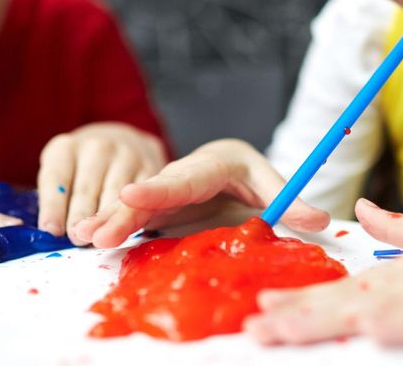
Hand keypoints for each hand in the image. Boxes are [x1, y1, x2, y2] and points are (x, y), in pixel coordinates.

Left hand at [36, 122, 167, 244]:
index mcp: (66, 148)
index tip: (51, 230)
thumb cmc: (80, 168)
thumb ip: (52, 198)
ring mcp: (125, 156)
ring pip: (114, 194)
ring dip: (106, 220)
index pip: (55, 179)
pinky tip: (124, 230)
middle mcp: (96, 147)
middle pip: (85, 188)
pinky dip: (131, 215)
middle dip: (79, 216)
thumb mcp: (60, 172)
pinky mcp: (149, 168)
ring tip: (97, 239)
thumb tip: (51, 232)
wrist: (120, 143)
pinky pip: (139, 195)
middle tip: (76, 238)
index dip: (53, 206)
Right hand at [71, 139, 329, 247]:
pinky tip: (89, 238)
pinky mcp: (158, 207)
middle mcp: (184, 176)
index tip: (131, 194)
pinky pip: (136, 217)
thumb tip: (320, 220)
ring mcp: (168, 192)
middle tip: (96, 232)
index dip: (158, 189)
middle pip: (153, 194)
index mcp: (214, 165)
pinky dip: (114, 226)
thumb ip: (291, 202)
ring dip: (110, 220)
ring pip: (138, 206)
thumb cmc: (251, 174)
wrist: (229, 167)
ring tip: (82, 236)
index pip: (186, 178)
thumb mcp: (273, 185)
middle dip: (124, 212)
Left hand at [243, 180, 402, 344]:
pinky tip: (375, 326)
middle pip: (351, 298)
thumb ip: (402, 233)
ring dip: (333, 316)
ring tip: (290, 327)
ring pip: (381, 304)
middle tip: (255, 327)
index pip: (347, 288)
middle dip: (301, 315)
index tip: (263, 312)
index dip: (304, 301)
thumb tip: (363, 214)